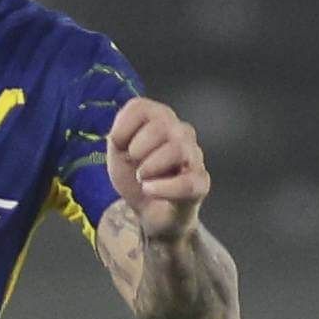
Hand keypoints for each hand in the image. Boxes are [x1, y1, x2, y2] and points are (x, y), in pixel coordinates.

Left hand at [105, 96, 209, 242]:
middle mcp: (180, 133)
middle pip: (162, 124)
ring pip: (177, 149)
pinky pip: (187, 182)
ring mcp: (193, 157)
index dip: (122, 127)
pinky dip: (163, 188)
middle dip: (138, 147)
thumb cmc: (136, 175)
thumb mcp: (118, 153)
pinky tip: (149, 190)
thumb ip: (118, 135)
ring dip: (150, 166)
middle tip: (133, 163)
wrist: (150, 210)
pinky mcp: (200, 183)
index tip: (118, 145)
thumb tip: (121, 134)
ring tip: (141, 178)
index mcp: (159, 120)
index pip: (140, 107)